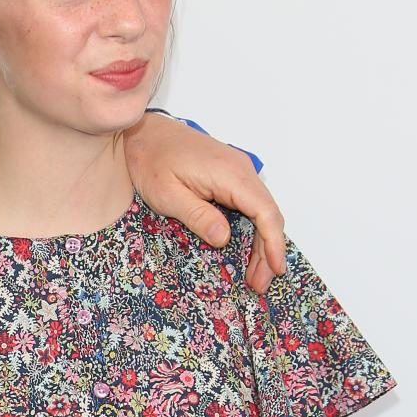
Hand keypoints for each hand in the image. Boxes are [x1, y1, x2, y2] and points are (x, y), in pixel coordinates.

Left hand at [123, 113, 285, 292]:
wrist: (142, 133)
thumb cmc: (150, 160)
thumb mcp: (167, 194)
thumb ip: (197, 216)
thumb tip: (224, 238)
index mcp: (230, 174)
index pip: (265, 212)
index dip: (273, 243)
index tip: (274, 269)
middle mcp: (241, 170)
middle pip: (268, 214)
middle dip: (267, 251)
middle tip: (259, 283)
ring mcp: (237, 171)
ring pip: (260, 211)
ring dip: (260, 241)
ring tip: (254, 273)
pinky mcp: (229, 175)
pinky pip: (249, 204)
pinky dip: (251, 227)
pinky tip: (245, 247)